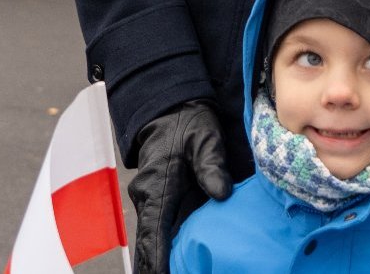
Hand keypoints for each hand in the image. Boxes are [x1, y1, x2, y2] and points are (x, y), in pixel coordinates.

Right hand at [127, 100, 231, 273]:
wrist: (171, 110)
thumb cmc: (188, 124)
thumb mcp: (205, 138)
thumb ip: (212, 164)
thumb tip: (221, 193)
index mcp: (157, 185)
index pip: (153, 229)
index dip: (155, 256)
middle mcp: (149, 197)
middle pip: (148, 242)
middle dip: (154, 265)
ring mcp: (152, 201)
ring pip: (153, 238)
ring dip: (159, 258)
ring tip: (173, 272)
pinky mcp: (161, 201)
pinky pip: (161, 229)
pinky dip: (164, 248)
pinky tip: (178, 262)